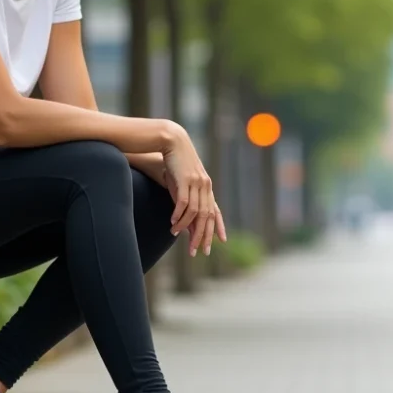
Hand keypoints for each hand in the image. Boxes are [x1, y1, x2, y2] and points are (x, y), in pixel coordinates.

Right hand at [161, 126, 227, 256]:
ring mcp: (196, 183)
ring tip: (175, 235)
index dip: (219, 227)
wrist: (173, 141)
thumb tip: (186, 220)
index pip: (216, 211)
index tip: (220, 243)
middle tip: (196, 251)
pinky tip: (172, 222)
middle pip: (207, 216)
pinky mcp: (185, 179)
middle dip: (202, 236)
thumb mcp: (184, 183)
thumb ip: (188, 200)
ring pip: (195, 212)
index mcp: (207, 187)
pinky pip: (183, 202)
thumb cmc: (177, 163)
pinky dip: (178, 215)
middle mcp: (205, 186)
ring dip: (185, 226)